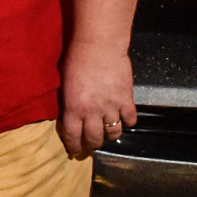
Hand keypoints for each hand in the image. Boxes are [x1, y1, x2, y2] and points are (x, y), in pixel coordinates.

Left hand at [58, 39, 135, 158]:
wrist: (99, 45)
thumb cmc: (77, 58)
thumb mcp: (65, 83)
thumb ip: (69, 101)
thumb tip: (71, 113)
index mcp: (74, 108)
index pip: (72, 136)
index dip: (74, 147)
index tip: (75, 152)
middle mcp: (92, 112)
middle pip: (94, 139)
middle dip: (92, 145)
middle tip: (92, 144)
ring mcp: (111, 107)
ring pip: (113, 133)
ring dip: (110, 136)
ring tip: (108, 133)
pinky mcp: (127, 100)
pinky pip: (130, 120)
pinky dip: (128, 122)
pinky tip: (125, 119)